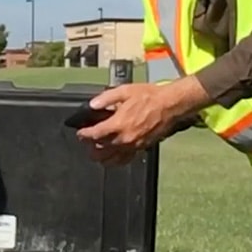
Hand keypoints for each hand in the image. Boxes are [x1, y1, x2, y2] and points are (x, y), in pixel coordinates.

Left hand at [77, 75, 209, 165]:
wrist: (170, 105)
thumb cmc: (150, 97)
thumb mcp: (125, 91)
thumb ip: (106, 98)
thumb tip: (92, 104)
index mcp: (118, 124)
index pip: (94, 135)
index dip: (84, 135)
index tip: (80, 133)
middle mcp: (124, 138)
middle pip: (100, 149)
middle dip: (91, 147)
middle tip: (87, 142)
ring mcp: (133, 145)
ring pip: (111, 158)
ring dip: (101, 156)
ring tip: (96, 152)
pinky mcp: (141, 148)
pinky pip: (125, 160)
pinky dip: (116, 161)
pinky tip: (112, 159)